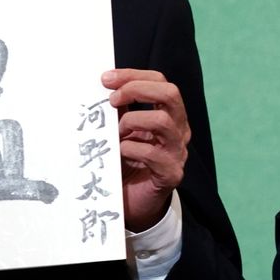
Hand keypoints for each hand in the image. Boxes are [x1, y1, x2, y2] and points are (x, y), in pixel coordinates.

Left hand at [101, 69, 190, 231]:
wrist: (135, 204)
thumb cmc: (127, 164)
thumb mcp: (121, 131)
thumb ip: (118, 111)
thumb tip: (102, 87)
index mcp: (168, 115)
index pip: (160, 82)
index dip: (134, 76)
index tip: (106, 79)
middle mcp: (178, 130)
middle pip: (170, 94)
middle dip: (137, 89)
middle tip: (112, 99)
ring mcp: (177, 152)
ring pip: (163, 121)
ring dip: (132, 121)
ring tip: (116, 133)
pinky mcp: (170, 174)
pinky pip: (153, 154)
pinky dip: (131, 149)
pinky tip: (119, 154)